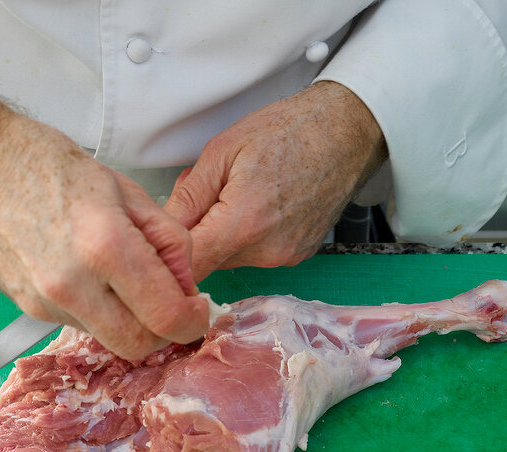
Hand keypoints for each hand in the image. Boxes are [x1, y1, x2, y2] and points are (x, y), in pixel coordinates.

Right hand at [0, 80, 207, 361]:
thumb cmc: (45, 163)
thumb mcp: (125, 189)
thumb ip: (168, 241)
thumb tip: (186, 283)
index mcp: (105, 247)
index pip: (166, 317)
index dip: (193, 320)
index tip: (197, 308)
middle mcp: (73, 285)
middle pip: (139, 345)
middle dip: (163, 331)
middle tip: (170, 301)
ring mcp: (45, 303)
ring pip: (109, 338)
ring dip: (129, 320)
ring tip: (123, 275)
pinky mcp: (28, 310)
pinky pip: (80, 326)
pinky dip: (99, 311)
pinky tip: (91, 275)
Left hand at [164, 81, 387, 281]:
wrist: (345, 132)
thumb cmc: (289, 131)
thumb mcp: (223, 151)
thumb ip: (188, 197)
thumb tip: (161, 227)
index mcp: (244, 223)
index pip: (189, 266)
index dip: (169, 256)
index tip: (161, 240)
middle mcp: (267, 250)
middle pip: (208, 262)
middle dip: (196, 234)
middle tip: (203, 194)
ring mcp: (285, 256)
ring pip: (231, 258)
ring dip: (222, 234)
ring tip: (236, 193)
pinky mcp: (297, 255)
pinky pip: (256, 253)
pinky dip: (247, 235)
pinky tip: (259, 203)